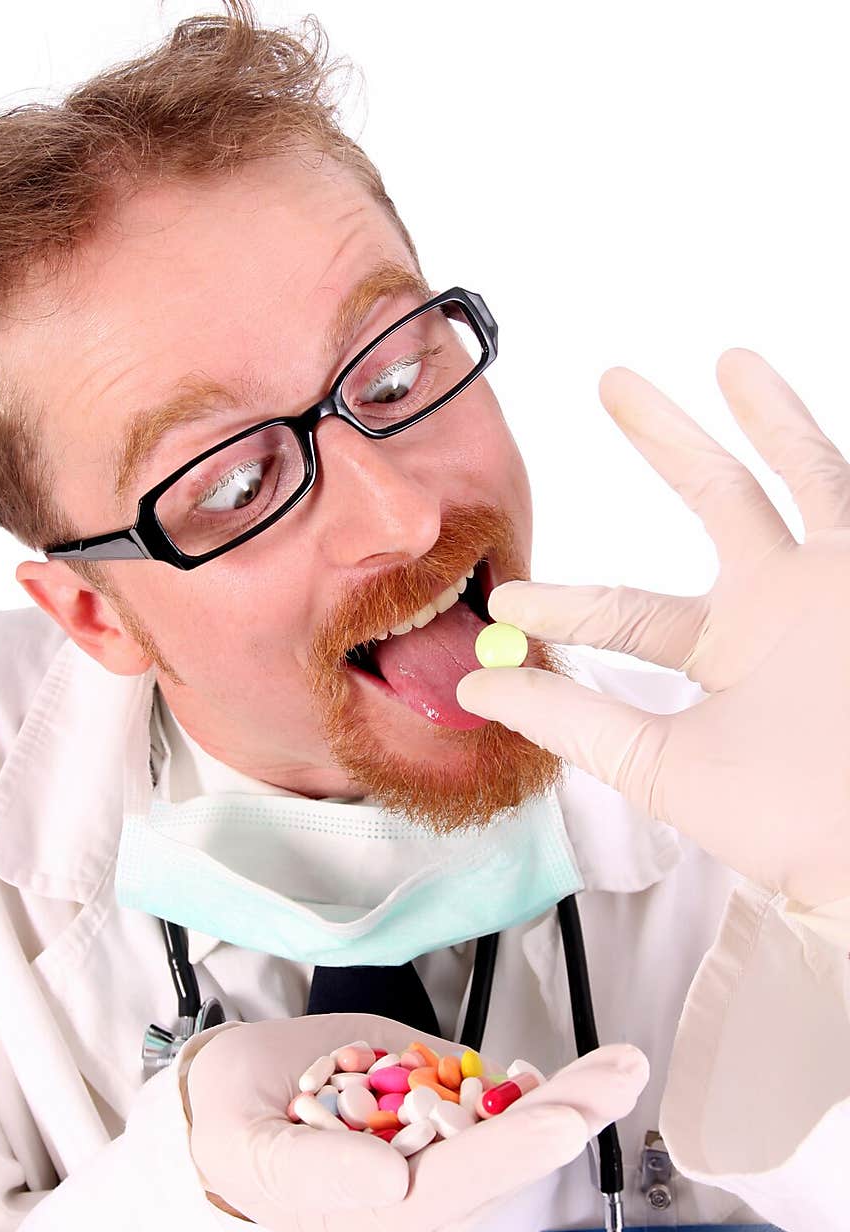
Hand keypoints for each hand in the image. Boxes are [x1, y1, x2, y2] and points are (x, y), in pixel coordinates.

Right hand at [185, 1013, 647, 1231]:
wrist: (226, 1097)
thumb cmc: (231, 1123)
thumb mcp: (247, 1143)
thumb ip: (317, 1170)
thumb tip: (392, 1181)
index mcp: (370, 1221)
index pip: (454, 1184)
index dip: (512, 1150)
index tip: (562, 1120)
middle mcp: (416, 1202)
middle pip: (503, 1159)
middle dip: (566, 1114)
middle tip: (620, 1077)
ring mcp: (433, 1161)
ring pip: (513, 1132)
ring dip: (570, 1096)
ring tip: (621, 1064)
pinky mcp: (438, 1125)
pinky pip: (497, 1110)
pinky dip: (540, 1088)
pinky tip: (578, 1072)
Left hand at [457, 348, 849, 908]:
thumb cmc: (782, 816)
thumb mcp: (659, 765)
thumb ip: (574, 724)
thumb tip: (475, 692)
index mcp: (718, 654)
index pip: (627, 609)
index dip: (564, 602)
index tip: (506, 602)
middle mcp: (773, 607)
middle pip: (713, 501)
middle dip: (663, 441)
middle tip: (610, 382)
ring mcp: (828, 581)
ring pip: (796, 474)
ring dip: (763, 416)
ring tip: (727, 357)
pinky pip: (843, 486)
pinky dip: (810, 437)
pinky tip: (777, 386)